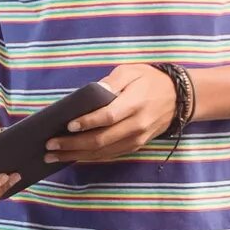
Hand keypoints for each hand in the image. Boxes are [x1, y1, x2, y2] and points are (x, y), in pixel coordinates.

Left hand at [49, 63, 177, 164]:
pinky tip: (72, 157)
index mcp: (135, 103)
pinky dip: (89, 157)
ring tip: (53, 156)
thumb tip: (91, 92)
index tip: (68, 125)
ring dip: (76, 155)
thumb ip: (111, 82)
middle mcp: (136, 125)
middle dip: (72, 144)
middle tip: (49, 145)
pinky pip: (110, 155)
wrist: (180, 98)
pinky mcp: (135, 145)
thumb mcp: (131, 72)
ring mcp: (136, 138)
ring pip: (103, 152)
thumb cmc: (150, 80)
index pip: (108, 117)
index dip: (87, 122)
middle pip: (101, 139)